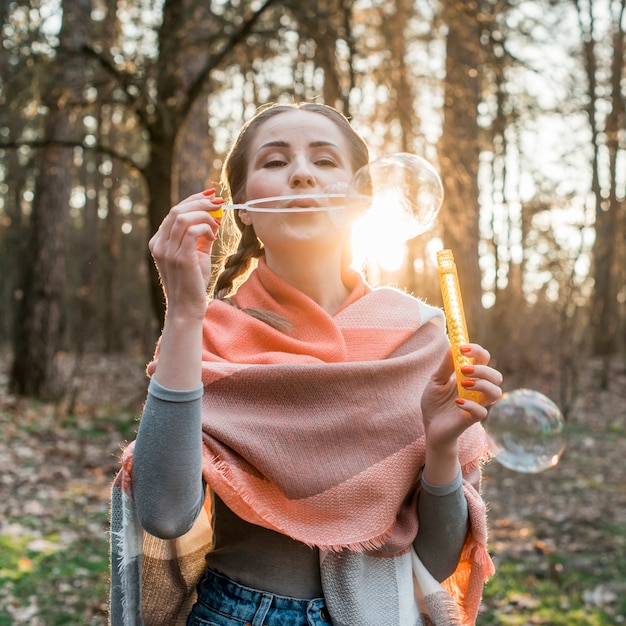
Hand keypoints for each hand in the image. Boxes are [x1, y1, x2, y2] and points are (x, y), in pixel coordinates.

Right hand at [148, 189, 222, 319]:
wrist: (188, 308)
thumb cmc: (192, 283)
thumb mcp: (195, 256)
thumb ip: (199, 237)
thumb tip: (212, 218)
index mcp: (159, 242)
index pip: (174, 212)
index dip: (193, 199)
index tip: (211, 195)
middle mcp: (159, 244)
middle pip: (177, 210)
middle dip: (200, 202)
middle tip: (219, 202)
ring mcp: (167, 251)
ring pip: (183, 217)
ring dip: (204, 215)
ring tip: (217, 224)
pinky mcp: (180, 258)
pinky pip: (193, 231)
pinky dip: (206, 228)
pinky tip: (213, 236)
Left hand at [421, 343, 502, 453]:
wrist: (430, 426)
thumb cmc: (435, 402)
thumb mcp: (436, 380)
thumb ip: (446, 365)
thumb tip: (453, 346)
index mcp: (470, 376)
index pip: (484, 359)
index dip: (477, 351)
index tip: (462, 348)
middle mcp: (478, 389)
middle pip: (496, 375)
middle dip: (482, 369)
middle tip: (463, 370)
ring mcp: (477, 404)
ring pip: (496, 392)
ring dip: (482, 385)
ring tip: (463, 384)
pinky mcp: (472, 418)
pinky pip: (482, 412)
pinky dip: (471, 405)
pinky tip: (457, 402)